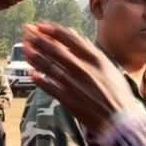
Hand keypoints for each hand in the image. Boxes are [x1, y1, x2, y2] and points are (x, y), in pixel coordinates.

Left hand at [23, 24, 138, 134]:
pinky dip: (39, 80)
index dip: (52, 30)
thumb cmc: (117, 93)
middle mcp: (83, 69)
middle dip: (38, 38)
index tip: (40, 26)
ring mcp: (74, 84)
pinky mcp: (68, 100)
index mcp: (95, 58)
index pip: (69, 38)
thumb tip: (77, 37)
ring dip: (34, 56)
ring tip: (25, 48)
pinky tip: (30, 73)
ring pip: (49, 66)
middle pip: (55, 50)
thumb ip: (91, 52)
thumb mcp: (109, 67)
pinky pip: (49, 87)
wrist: (120, 120)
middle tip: (26, 31)